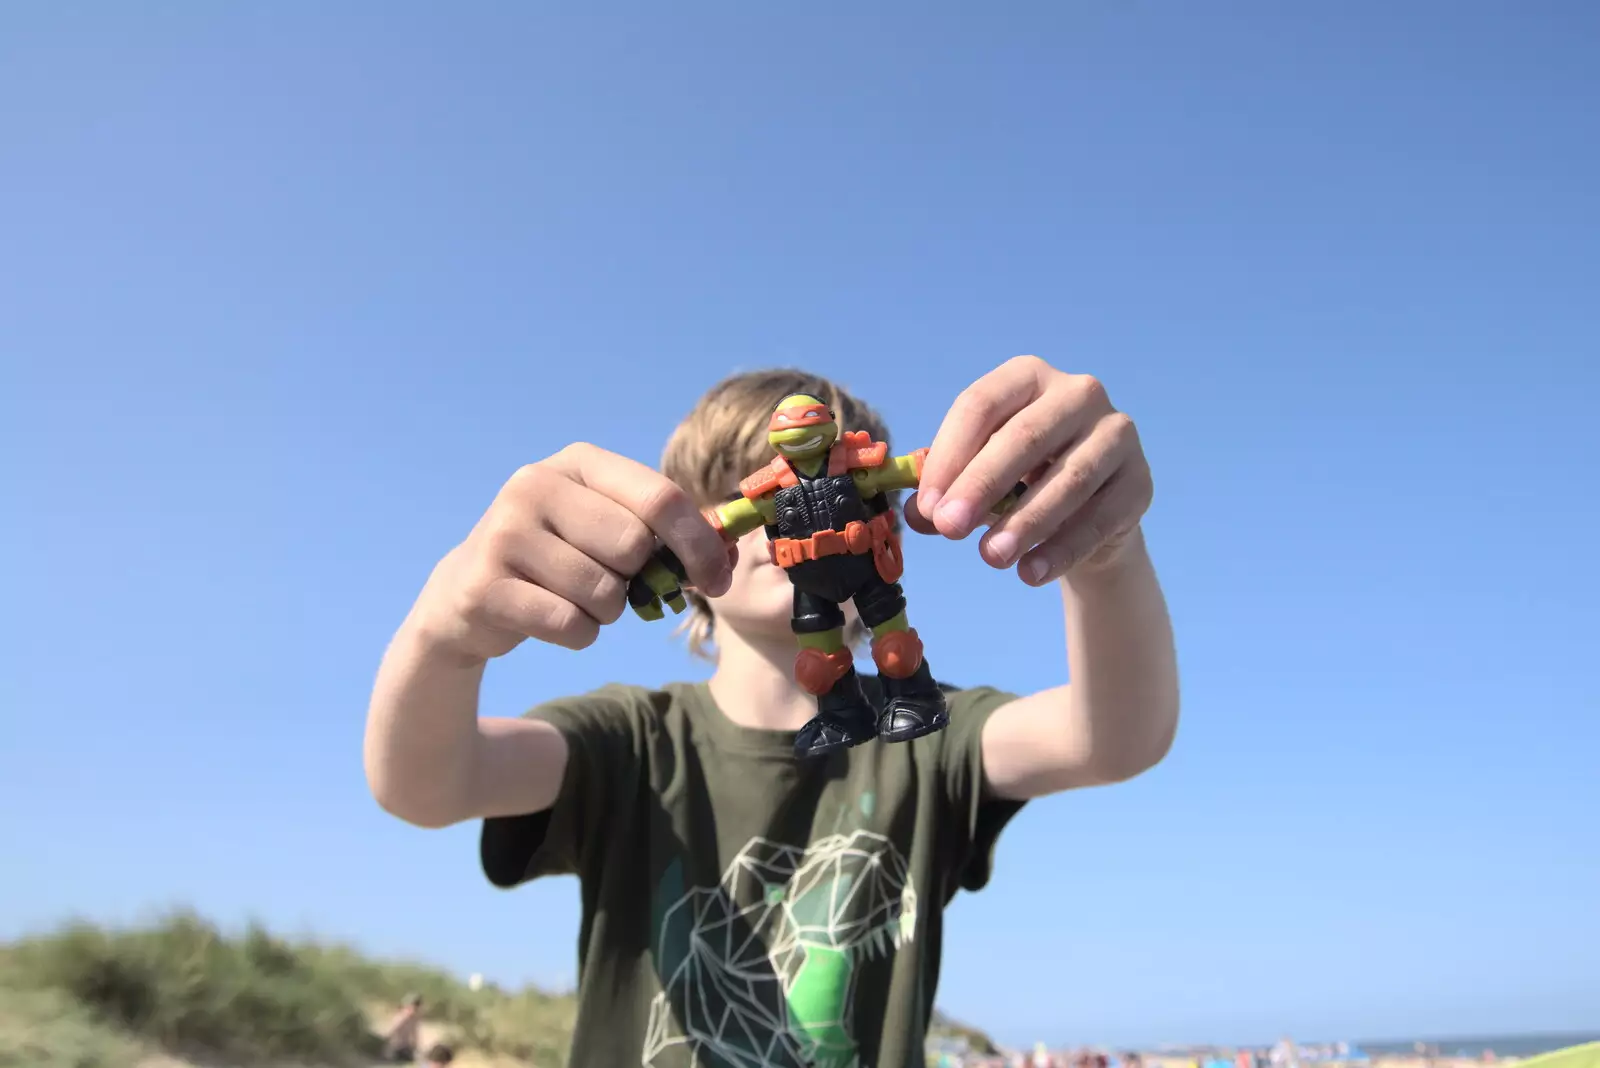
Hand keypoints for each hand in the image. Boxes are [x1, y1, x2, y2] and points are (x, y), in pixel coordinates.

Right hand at [407, 443, 734, 660]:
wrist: (470, 594)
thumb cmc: (563, 558)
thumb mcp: (613, 531)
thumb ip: (673, 537)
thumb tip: (730, 555)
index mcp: (578, 462)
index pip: (660, 498)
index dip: (698, 545)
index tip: (717, 579)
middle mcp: (535, 484)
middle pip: (633, 546)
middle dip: (636, 579)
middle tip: (613, 583)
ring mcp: (504, 533)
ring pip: (603, 591)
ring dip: (605, 611)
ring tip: (574, 597)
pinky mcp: (485, 586)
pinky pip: (570, 625)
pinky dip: (578, 634)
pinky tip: (551, 618)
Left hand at [907, 355, 1152, 584]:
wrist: (1088, 516)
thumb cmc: (1020, 482)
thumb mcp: (976, 479)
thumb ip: (945, 491)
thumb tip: (919, 514)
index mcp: (1027, 377)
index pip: (981, 406)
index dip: (949, 456)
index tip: (928, 505)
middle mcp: (1078, 393)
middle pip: (1025, 436)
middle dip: (981, 485)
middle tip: (950, 529)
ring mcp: (1116, 434)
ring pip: (1069, 478)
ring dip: (1025, 521)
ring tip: (991, 558)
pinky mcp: (1140, 480)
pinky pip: (1101, 517)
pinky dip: (1063, 549)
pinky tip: (1030, 573)